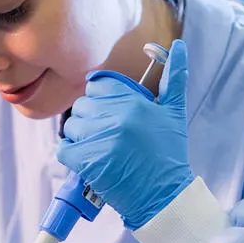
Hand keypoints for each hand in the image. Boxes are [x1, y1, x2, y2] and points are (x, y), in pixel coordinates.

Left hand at [57, 40, 193, 229]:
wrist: (163, 196)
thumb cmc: (168, 154)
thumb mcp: (175, 112)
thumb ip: (175, 77)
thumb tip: (180, 46)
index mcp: (133, 102)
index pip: (98, 84)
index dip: (101, 97)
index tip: (110, 112)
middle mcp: (115, 118)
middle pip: (83, 105)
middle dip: (92, 119)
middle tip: (108, 136)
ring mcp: (99, 140)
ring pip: (71, 126)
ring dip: (81, 138)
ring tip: (100, 149)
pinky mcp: (86, 163)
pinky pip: (64, 149)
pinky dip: (72, 155)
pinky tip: (90, 161)